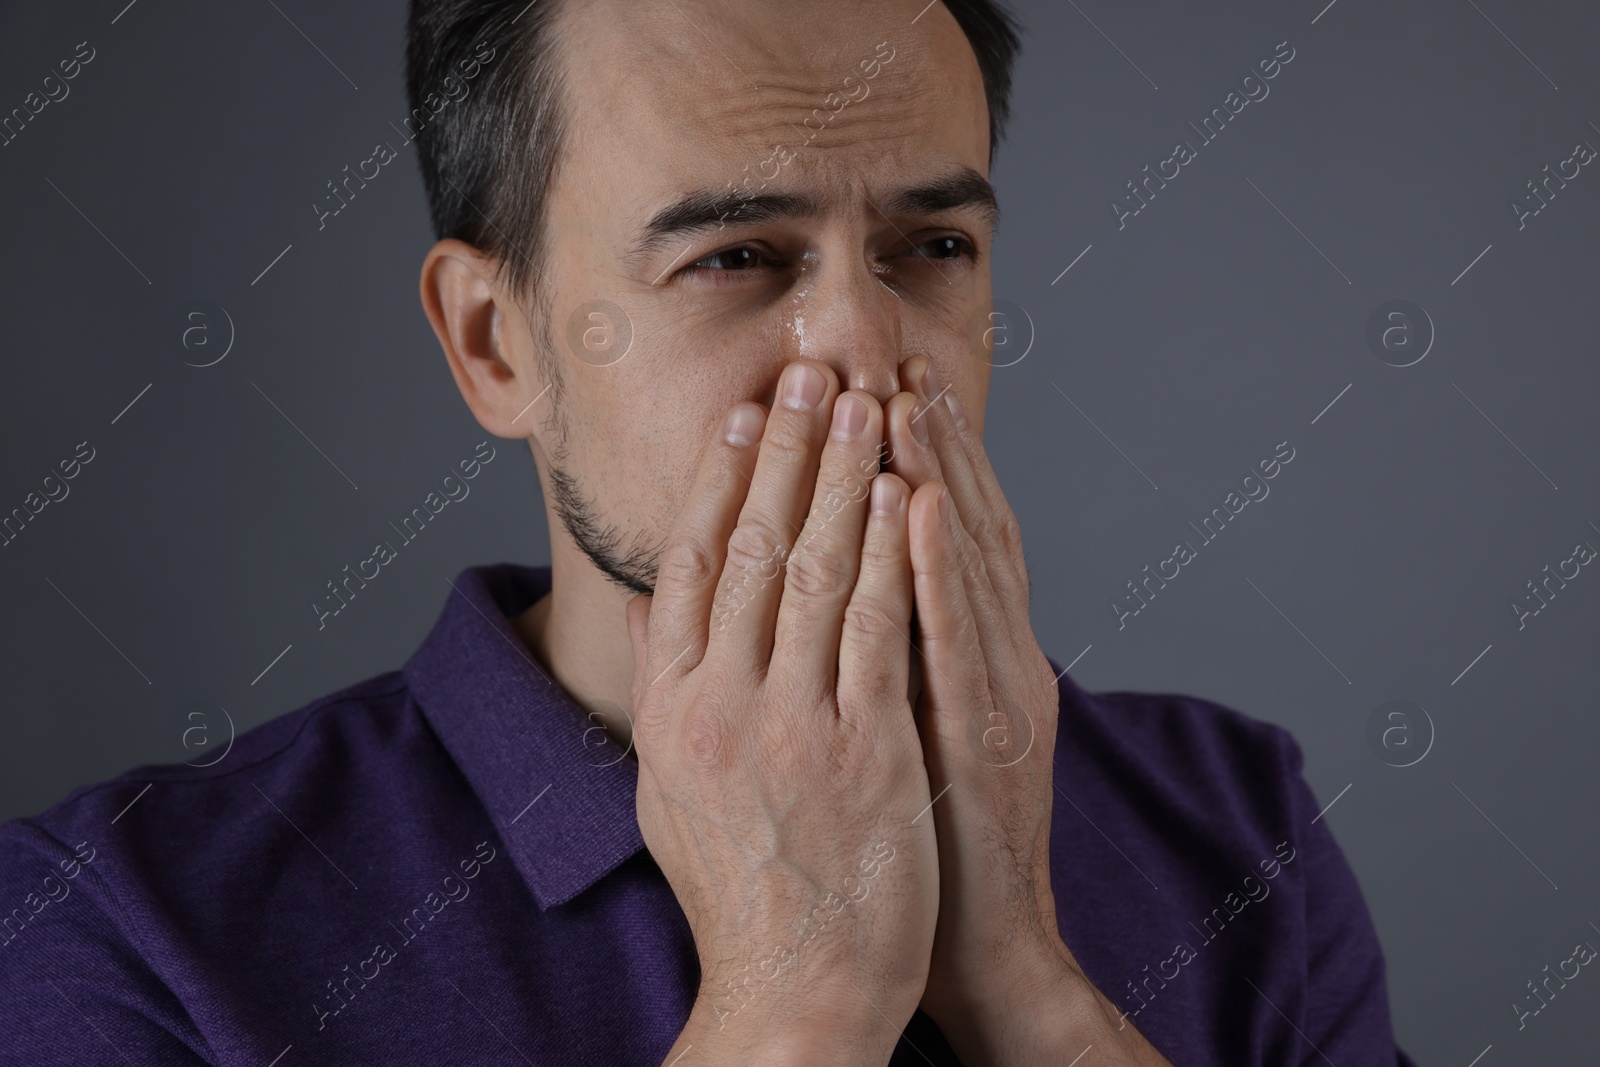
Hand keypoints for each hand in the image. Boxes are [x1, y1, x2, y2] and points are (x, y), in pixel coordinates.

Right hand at [627, 360, 939, 1065]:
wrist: (795, 988)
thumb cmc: (736, 890)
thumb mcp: (668, 790)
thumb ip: (664, 690)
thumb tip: (659, 603)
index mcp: (671, 709)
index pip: (689, 565)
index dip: (717, 478)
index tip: (740, 413)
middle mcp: (720, 705)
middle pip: (750, 547)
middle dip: (784, 448)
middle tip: (805, 372)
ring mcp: (792, 726)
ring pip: (815, 572)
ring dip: (842, 477)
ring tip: (859, 403)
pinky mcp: (865, 751)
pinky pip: (877, 631)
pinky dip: (890, 556)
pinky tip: (904, 496)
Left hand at [883, 355, 1170, 1063]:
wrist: (984, 947)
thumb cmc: (931, 838)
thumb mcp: (906, 731)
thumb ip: (881, 658)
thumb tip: (823, 595)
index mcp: (974, 657)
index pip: (948, 536)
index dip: (924, 457)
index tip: (886, 383)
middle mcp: (997, 658)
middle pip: (966, 527)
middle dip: (933, 440)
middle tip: (899, 357)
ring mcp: (999, 693)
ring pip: (967, 564)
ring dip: (939, 475)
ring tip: (905, 398)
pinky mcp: (987, 738)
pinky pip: (958, 642)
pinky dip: (941, 570)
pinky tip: (919, 510)